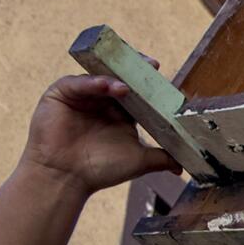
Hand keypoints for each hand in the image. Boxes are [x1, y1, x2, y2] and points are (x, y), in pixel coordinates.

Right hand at [21, 72, 178, 194]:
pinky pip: (78, 82)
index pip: (136, 90)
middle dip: (134, 70)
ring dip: (116, 76)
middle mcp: (101, 100)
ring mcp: (81, 94)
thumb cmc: (99, 170)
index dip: (148, 82)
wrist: (65, 179)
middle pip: (119, 76)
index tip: (162, 76)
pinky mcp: (61, 93)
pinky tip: (108, 87)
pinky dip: (93, 82)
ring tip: (128, 85)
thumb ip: (161, 158)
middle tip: (149, 65)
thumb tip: (183, 167)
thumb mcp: (138, 161)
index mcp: (120, 112)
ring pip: (100, 76)